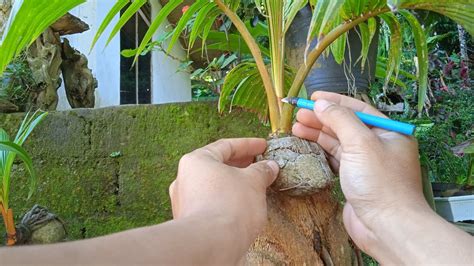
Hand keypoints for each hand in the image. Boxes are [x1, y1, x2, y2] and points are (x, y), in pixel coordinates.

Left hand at [169, 138, 278, 255]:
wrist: (212, 243)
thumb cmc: (230, 205)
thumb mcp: (254, 181)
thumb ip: (262, 170)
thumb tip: (269, 166)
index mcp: (196, 160)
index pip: (225, 146)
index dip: (248, 145)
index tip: (263, 146)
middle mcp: (185, 178)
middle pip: (217, 165)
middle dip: (241, 165)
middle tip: (260, 165)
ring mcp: (185, 201)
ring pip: (214, 186)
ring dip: (235, 184)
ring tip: (255, 186)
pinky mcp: (190, 221)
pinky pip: (212, 203)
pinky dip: (228, 200)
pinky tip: (244, 206)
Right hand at [292, 92, 427, 259]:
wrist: (386, 226)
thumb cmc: (379, 182)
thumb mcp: (360, 143)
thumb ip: (340, 119)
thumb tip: (321, 103)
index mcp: (389, 132)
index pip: (358, 109)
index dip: (334, 101)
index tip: (313, 96)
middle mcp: (379, 146)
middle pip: (346, 125)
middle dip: (322, 118)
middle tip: (298, 114)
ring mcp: (366, 164)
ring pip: (338, 142)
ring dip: (318, 134)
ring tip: (296, 127)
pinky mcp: (354, 180)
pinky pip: (336, 159)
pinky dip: (321, 151)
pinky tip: (307, 145)